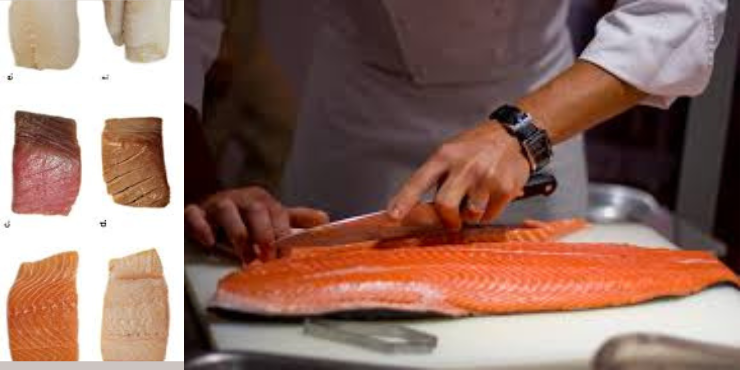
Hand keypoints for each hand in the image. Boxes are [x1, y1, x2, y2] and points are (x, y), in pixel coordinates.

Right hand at [185, 186, 328, 261]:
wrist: (209, 211)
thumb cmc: (244, 218)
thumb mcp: (271, 218)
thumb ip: (295, 220)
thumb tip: (325, 219)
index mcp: (261, 200)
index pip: (277, 213)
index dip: (282, 234)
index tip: (286, 256)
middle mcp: (240, 199)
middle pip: (255, 209)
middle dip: (264, 233)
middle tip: (268, 258)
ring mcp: (217, 204)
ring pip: (226, 210)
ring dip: (238, 234)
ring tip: (245, 257)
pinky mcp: (196, 213)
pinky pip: (194, 214)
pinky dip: (200, 226)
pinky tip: (208, 241)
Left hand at [388, 122, 530, 229]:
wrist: (513, 136)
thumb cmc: (476, 148)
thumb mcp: (451, 152)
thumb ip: (437, 178)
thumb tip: (424, 212)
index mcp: (444, 156)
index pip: (418, 181)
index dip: (404, 201)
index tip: (392, 217)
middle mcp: (463, 166)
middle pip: (445, 205)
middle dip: (448, 219)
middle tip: (453, 220)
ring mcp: (485, 177)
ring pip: (470, 215)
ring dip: (471, 215)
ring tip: (477, 199)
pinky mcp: (505, 188)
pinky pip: (490, 215)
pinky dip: (488, 213)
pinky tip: (492, 196)